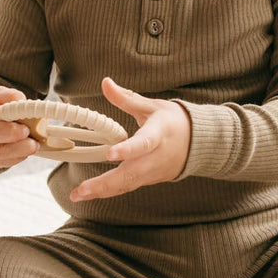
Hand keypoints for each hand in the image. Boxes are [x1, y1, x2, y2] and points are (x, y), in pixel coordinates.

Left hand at [69, 77, 190, 202]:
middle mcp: (156, 157)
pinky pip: (128, 187)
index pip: (144, 144)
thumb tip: (106, 82)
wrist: (198, 143)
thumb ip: (126, 98)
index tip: (111, 154)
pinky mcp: (149, 180)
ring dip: (102, 191)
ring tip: (79, 195)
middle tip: (82, 190)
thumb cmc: (173, 121)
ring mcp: (153, 172)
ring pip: (127, 184)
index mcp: (159, 134)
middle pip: (131, 173)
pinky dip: (110, 192)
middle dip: (105, 183)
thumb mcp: (151, 106)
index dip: (128, 150)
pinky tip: (90, 194)